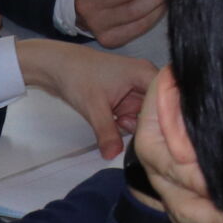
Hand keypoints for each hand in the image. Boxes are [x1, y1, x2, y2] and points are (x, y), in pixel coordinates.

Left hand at [15, 39, 154, 158]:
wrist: (55, 66)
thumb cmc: (78, 77)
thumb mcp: (94, 107)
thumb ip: (107, 133)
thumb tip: (113, 156)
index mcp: (146, 74)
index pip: (167, 100)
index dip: (164, 119)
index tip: (155, 136)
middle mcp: (145, 80)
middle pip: (157, 110)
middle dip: (144, 124)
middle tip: (125, 127)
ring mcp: (134, 89)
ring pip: (143, 115)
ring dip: (132, 125)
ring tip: (116, 122)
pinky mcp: (124, 97)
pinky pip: (132, 115)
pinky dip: (123, 123)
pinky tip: (113, 122)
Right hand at [136, 71, 222, 222]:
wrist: (188, 112)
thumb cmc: (201, 91)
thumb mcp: (198, 79)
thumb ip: (217, 80)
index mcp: (160, 136)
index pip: (169, 159)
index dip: (192, 173)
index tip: (216, 183)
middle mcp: (167, 177)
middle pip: (185, 207)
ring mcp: (181, 208)